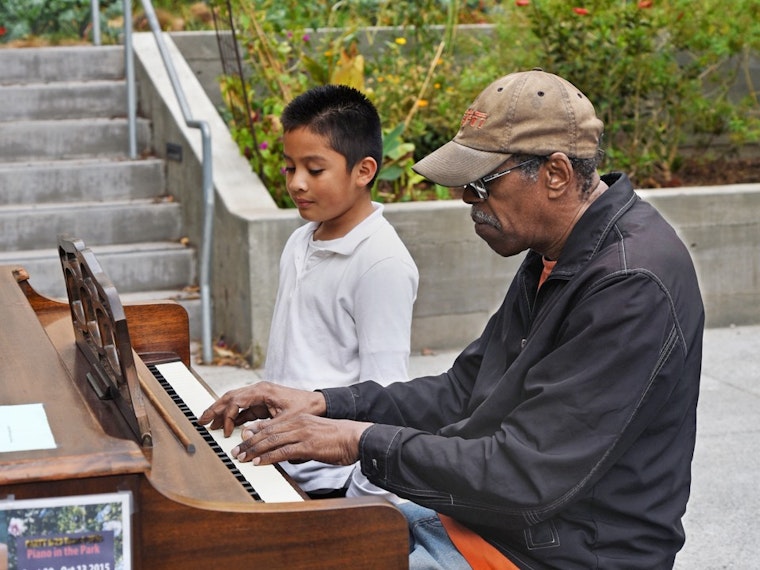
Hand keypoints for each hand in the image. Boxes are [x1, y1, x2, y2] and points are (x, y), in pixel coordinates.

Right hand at [197, 381, 325, 437]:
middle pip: (230, 398)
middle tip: (202, 421)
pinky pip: (244, 410)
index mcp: (263, 391)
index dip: (228, 416)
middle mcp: (259, 390)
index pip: (236, 400)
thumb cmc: (306, 408)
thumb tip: (245, 436)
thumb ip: (266, 427)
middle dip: (215, 409)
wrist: (319, 404)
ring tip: (210, 425)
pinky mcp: (263, 404)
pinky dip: (234, 418)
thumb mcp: (286, 420)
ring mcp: (260, 397)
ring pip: (235, 403)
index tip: (226, 432)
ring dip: (223, 414)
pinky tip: (227, 428)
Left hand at [233, 414, 371, 466]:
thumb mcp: (314, 433)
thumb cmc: (337, 438)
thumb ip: (298, 438)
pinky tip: (258, 462)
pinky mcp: (307, 446)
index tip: (241, 439)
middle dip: (248, 442)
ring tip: (241, 457)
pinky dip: (268, 457)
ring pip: (271, 441)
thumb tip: (286, 451)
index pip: (270, 424)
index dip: (253, 432)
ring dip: (254, 450)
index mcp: (298, 419)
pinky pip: (283, 451)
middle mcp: (298, 423)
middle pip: (267, 432)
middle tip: (235, 451)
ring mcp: (302, 433)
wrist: (355, 438)